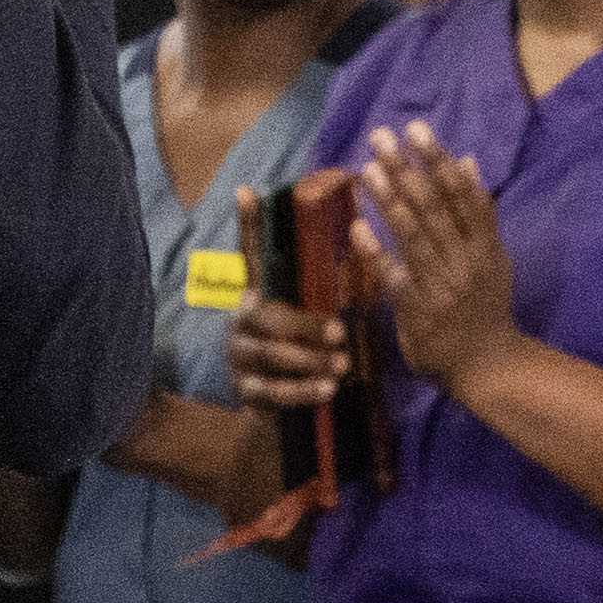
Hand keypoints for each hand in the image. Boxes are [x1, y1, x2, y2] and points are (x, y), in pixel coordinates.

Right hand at [223, 184, 353, 408]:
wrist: (280, 410)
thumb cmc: (304, 349)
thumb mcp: (311, 313)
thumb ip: (325, 284)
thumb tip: (361, 236)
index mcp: (257, 295)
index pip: (249, 255)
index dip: (247, 226)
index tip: (246, 191)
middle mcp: (242, 321)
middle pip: (267, 317)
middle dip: (305, 325)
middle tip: (340, 333)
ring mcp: (240, 356)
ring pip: (271, 355)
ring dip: (309, 360)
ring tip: (342, 365)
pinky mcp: (246, 391)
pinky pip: (273, 392)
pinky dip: (302, 391)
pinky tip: (327, 390)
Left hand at [352, 120, 515, 388]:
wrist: (486, 364)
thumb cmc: (485, 307)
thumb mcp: (493, 257)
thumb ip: (479, 213)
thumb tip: (470, 161)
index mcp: (485, 245)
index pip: (463, 193)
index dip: (439, 160)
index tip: (417, 130)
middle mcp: (465, 260)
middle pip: (435, 207)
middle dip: (407, 169)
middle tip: (381, 137)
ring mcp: (441, 284)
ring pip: (414, 235)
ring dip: (390, 200)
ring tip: (367, 169)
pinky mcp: (417, 307)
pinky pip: (393, 274)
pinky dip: (376, 250)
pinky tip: (357, 226)